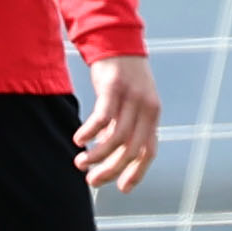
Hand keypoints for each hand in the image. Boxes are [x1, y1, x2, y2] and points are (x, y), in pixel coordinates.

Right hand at [75, 54, 160, 192]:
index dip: (136, 172)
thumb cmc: (121, 79)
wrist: (118, 42)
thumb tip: (107, 156)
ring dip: (97, 155)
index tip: (121, 188)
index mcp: (152, 117)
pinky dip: (90, 132)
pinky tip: (78, 139)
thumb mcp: (127, 105)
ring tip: (79, 162)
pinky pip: (103, 117)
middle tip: (91, 181)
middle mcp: (147, 109)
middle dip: (111, 170)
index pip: (150, 152)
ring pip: (117, 138)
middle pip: (132, 150)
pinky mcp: (114, 87)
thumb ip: (121, 129)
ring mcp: (132, 98)